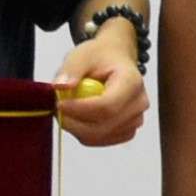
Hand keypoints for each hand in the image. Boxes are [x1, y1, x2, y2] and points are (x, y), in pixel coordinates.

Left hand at [52, 25, 146, 146]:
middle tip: (57, 110)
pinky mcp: (128, 131)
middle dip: (74, 122)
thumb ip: (71, 70)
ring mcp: (135, 120)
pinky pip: (101, 140)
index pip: (106, 106)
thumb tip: (60, 87)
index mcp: (132, 82)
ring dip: (78, 127)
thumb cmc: (101, 56)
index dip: (79, 110)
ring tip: (69, 108)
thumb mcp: (82, 55)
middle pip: (102, 127)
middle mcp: (138, 104)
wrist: (115, 59)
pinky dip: (85, 132)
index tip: (59, 104)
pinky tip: (81, 116)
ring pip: (99, 136)